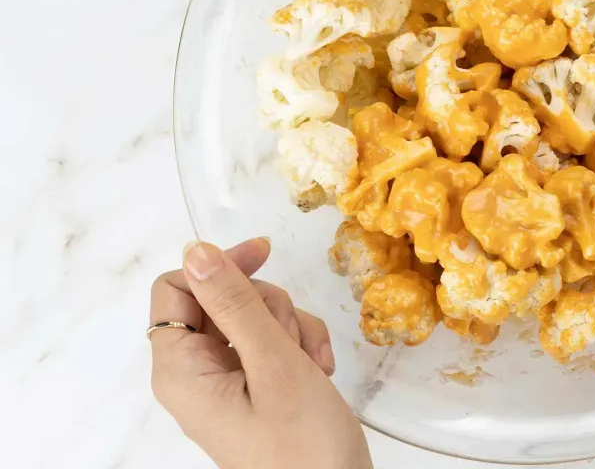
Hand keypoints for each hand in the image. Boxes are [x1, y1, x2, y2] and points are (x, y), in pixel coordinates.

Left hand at [149, 238, 372, 468]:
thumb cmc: (303, 442)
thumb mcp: (273, 364)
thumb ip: (235, 303)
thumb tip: (197, 249)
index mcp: (181, 370)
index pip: (177, 289)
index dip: (218, 267)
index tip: (265, 255)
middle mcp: (195, 375)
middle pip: (221, 301)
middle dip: (267, 306)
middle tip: (292, 338)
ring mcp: (226, 384)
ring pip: (253, 319)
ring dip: (291, 327)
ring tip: (313, 362)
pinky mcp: (255, 391)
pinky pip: (271, 344)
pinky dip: (300, 347)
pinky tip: (320, 369)